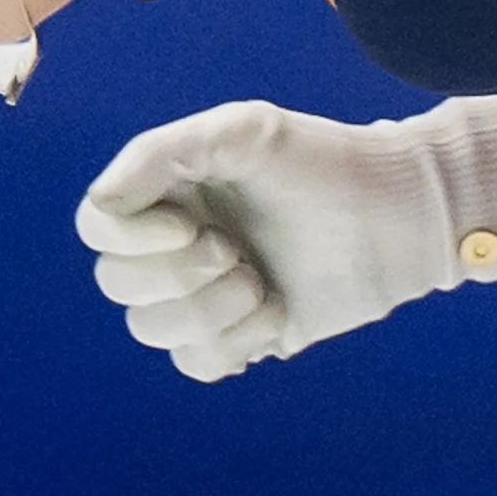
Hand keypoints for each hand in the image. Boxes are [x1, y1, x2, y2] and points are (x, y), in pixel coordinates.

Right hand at [75, 95, 496, 380]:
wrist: (397, 215)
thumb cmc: (325, 162)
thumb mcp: (244, 131)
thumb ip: (160, 153)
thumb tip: (103, 203)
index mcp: (168, 190)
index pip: (99, 225)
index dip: (129, 238)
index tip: (191, 227)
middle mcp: (176, 243)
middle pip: (116, 284)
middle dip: (177, 275)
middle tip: (235, 251)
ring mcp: (204, 293)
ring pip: (151, 330)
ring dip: (207, 310)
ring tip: (259, 284)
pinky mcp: (239, 337)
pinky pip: (195, 363)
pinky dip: (231, 344)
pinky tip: (275, 315)